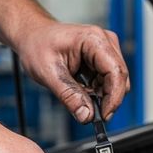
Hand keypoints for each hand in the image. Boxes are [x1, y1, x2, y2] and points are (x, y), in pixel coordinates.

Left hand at [15, 20, 129, 123]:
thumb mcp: (49, 73)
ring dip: (101, 97)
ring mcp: (105, 51)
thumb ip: (69, 96)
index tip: (104, 116)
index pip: (116, 72)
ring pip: (115, 83)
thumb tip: (86, 116)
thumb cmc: (37, 45)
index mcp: (94, 40)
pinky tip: (81, 93)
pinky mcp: (102, 60)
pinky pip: (107, 82)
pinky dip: (97, 93)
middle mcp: (105, 43)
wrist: (32, 36)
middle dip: (108, 100)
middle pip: (120, 78)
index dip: (114, 97)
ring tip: (79, 100)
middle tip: (90, 114)